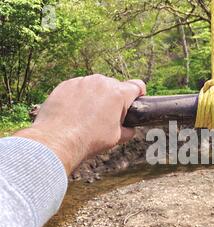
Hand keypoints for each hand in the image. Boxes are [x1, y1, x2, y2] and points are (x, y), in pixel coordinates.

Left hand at [14, 74, 145, 174]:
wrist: (57, 140)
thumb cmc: (90, 139)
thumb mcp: (117, 138)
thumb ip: (128, 130)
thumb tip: (130, 128)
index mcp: (118, 94)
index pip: (137, 86)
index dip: (139, 94)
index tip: (135, 101)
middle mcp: (101, 82)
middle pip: (115, 86)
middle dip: (114, 98)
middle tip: (108, 116)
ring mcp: (82, 81)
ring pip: (95, 86)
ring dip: (96, 97)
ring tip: (88, 116)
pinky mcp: (66, 84)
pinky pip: (78, 88)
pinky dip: (79, 97)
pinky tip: (74, 113)